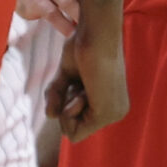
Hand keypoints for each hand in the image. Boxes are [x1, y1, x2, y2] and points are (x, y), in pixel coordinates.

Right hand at [47, 23, 127, 140]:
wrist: (97, 35)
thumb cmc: (83, 46)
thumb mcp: (65, 75)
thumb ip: (57, 96)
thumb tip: (50, 116)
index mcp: (110, 101)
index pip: (78, 121)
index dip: (65, 104)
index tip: (74, 83)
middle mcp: (116, 111)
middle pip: (73, 128)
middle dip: (64, 105)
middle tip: (76, 83)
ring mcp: (113, 114)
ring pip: (71, 131)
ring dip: (67, 104)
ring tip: (81, 83)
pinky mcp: (105, 114)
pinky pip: (73, 131)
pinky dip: (68, 110)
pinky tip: (81, 91)